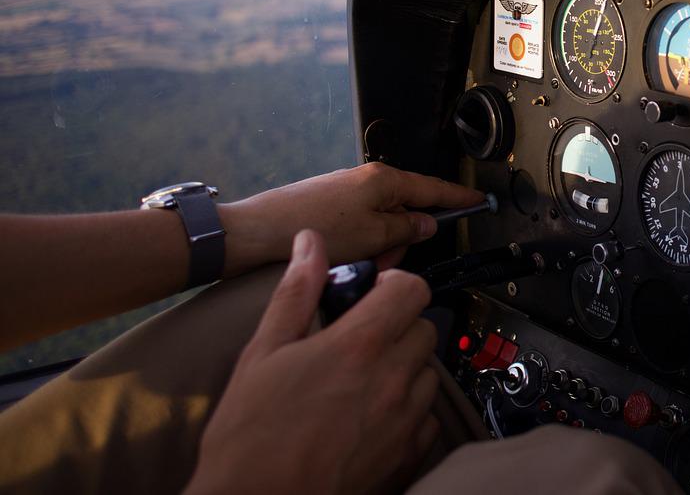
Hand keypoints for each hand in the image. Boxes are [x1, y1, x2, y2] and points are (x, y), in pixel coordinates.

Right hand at [186, 230, 439, 494]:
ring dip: (406, 367)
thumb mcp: (262, 353)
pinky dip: (410, 411)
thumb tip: (310, 244)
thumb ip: (296, 292)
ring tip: (365, 380)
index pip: (411, 288)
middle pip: (424, 327)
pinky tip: (375, 416)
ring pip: (429, 372)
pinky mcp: (408, 456)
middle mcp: (392, 379)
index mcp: (358, 345)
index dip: (394, 284)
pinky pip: (429, 418)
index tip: (374, 293)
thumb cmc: (249, 437)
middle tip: (363, 338)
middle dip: (399, 324)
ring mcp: (405, 420)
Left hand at [220, 162, 483, 275]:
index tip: (480, 202)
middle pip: (406, 210)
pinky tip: (345, 261)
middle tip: (386, 263)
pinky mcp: (329, 206)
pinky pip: (362, 227)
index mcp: (384, 179)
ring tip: (359, 265)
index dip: (459, 199)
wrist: (257, 233)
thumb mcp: (373, 236)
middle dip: (403, 240)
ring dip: (380, 247)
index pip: (434, 189)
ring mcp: (346, 191)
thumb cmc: (316, 230)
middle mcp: (367, 179)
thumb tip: (426, 224)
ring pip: (383, 223)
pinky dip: (362, 245)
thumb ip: (407, 230)